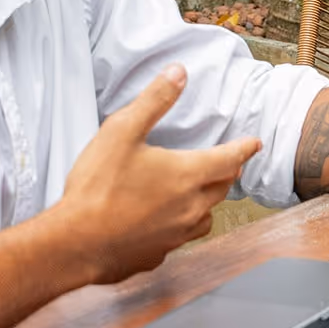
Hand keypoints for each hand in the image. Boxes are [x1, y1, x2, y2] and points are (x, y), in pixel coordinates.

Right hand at [55, 64, 260, 284]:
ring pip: (206, 216)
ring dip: (207, 202)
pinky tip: (165, 222)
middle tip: (227, 164)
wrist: (74, 244)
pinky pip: (180, 238)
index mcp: (188, 175)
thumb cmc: (96, 188)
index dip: (244, 148)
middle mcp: (191, 207)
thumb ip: (154, 101)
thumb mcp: (122, 131)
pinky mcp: (158, 254)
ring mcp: (176, 235)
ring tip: (199, 193)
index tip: (254, 144)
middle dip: (227, 173)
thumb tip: (179, 73)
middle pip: (222, 188)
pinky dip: (180, 226)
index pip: (230, 159)